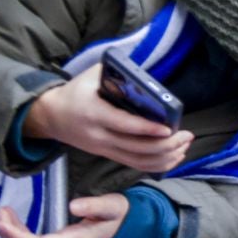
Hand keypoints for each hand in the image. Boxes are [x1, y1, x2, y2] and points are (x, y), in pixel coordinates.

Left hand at [0, 193, 127, 237]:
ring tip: (4, 214)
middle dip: (9, 237)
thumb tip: (73, 205)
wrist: (125, 227)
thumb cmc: (118, 216)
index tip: (3, 222)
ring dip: (10, 237)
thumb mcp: (112, 206)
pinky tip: (13, 221)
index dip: (18, 237)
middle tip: (1, 213)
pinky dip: (16, 235)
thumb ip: (95, 205)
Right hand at [24, 71, 191, 170]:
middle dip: (166, 145)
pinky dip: (157, 164)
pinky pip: (135, 165)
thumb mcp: (90, 76)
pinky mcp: (108, 156)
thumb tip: (144, 72)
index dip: (147, 129)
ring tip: (184, 145)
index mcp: (95, 113)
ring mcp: (104, 149)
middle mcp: (99, 136)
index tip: (169, 128)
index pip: (124, 125)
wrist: (50, 116)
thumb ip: (116, 72)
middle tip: (186, 135)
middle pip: (137, 148)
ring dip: (166, 156)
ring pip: (139, 161)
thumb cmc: (75, 92)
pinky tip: (174, 156)